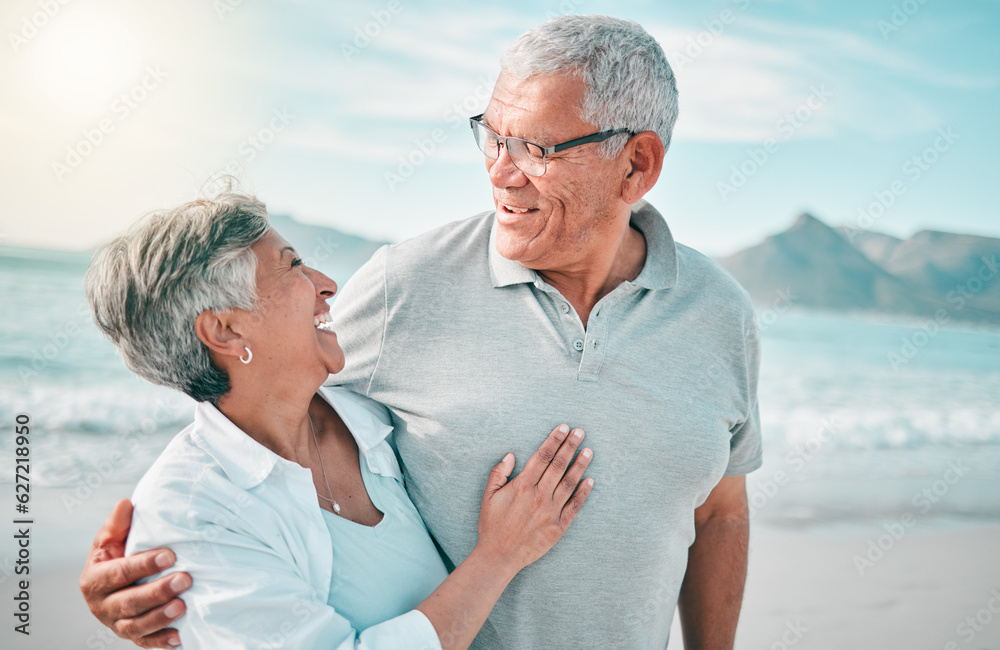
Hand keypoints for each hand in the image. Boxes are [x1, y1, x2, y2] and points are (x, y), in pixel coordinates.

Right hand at [79, 499, 190, 648]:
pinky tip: (179, 636)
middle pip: (130, 602)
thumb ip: (118, 525)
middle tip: (185, 579)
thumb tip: (126, 503)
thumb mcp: (111, 540)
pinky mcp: (132, 636)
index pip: (120, 572)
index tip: (170, 555)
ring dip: (160, 617)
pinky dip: (161, 641)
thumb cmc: (115, 556)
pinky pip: (145, 643)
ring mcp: (116, 623)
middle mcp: (101, 606)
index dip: (144, 564)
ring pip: (137, 626)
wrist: (113, 582)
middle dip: (158, 592)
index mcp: (94, 580)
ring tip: (183, 606)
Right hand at [477, 424, 593, 572]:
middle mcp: (539, 496)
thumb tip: (511, 455)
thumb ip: (498, 474)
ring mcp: (551, 511)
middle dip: (570, 446)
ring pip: (569, 483)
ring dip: (580, 465)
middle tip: (580, 432)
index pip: (543, 456)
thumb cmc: (492, 525)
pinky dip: (584, 492)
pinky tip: (590, 480)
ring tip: (588, 451)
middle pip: (559, 465)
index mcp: (522, 486)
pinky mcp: (558, 527)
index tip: (563, 428)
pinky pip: (575, 506)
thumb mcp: (488, 496)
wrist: (500, 556)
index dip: (554, 440)